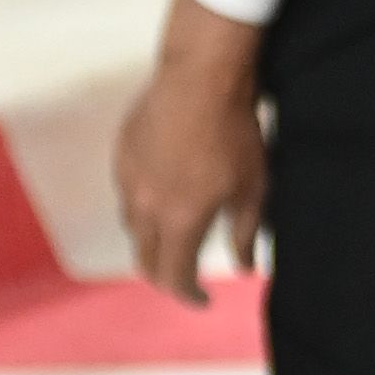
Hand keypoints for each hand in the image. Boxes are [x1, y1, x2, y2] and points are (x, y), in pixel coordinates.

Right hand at [113, 0, 269, 302]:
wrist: (201, 75)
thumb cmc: (234, 131)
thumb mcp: (253, 187)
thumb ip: (246, 232)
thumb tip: (246, 267)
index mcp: (179, 220)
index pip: (174, 276)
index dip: (188, 294)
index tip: (202, 299)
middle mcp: (145, 206)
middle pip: (144, 259)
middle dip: (164, 275)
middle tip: (183, 277)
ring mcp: (128, 178)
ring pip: (132, 226)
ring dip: (150, 240)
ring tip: (172, 237)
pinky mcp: (121, 153)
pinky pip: (126, 192)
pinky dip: (141, 206)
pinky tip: (160, 195)